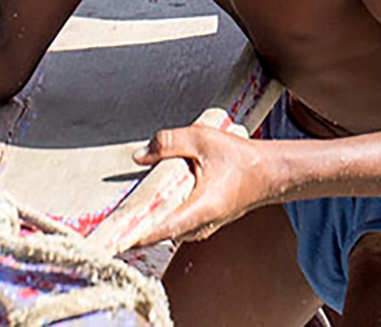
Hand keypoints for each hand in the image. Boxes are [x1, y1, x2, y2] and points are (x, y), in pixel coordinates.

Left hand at [122, 123, 273, 246]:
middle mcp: (202, 224)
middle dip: (136, 229)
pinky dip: (161, 219)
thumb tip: (138, 156)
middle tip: (109, 224)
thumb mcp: (202, 139)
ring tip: (124, 215)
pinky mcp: (205, 222)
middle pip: (161, 233)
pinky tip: (148, 206)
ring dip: (149, 224)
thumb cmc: (240, 157)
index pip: (163, 229)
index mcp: (202, 208)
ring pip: (169, 231)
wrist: (271, 172)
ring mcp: (205, 226)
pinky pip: (177, 225)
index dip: (137, 235)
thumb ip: (168, 143)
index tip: (115, 240)